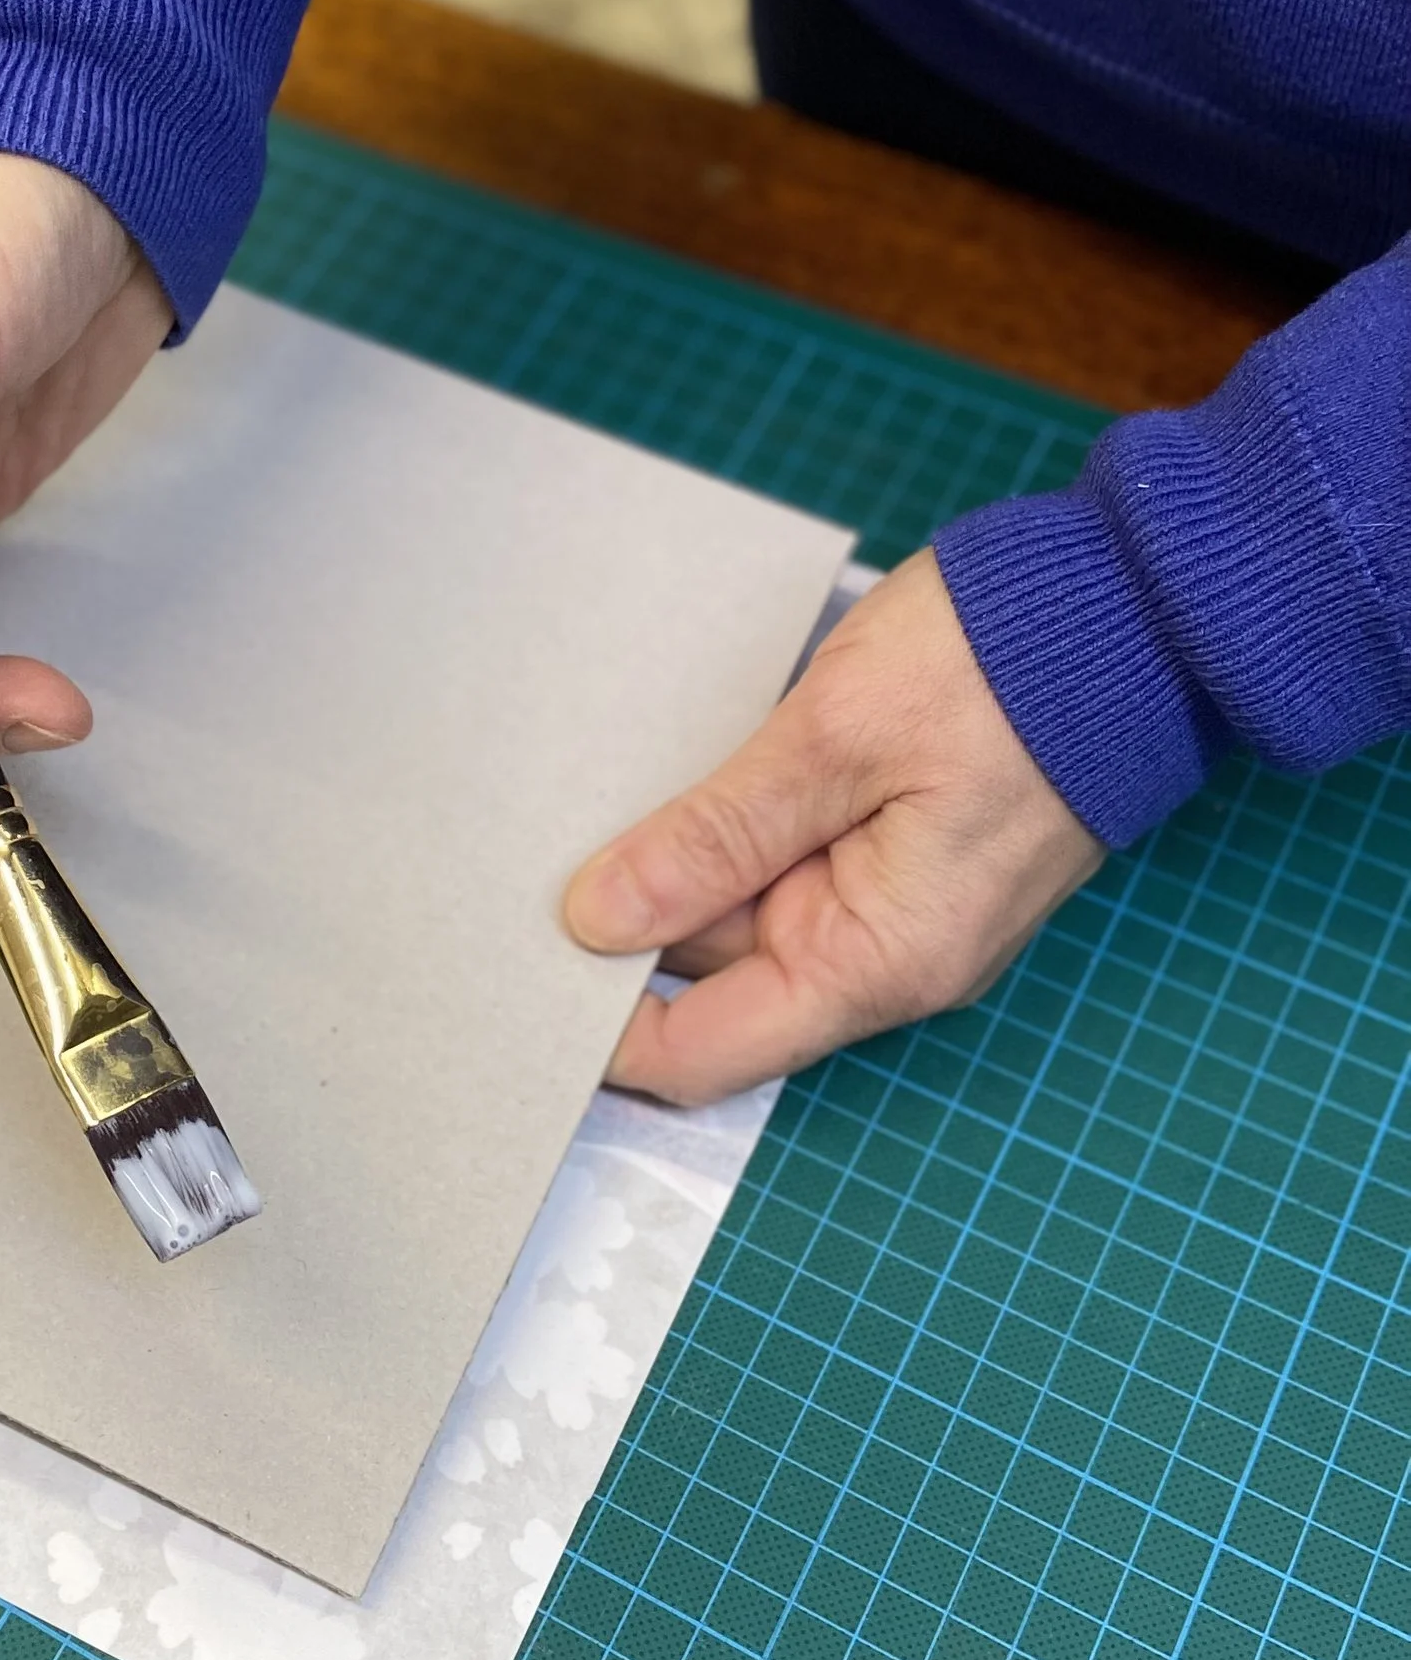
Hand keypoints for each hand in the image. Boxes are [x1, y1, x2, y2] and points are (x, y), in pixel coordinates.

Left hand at [563, 549, 1102, 1103]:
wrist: (1144, 605)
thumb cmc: (1012, 667)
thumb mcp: (836, 739)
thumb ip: (715, 836)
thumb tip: (600, 918)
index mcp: (876, 961)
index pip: (701, 1053)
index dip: (601, 1030)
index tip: (516, 974)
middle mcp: (886, 957)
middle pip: (709, 981)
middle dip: (620, 932)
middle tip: (515, 865)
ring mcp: (894, 903)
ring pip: (739, 914)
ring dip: (671, 867)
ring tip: (578, 800)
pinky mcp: (897, 847)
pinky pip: (782, 863)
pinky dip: (722, 831)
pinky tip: (663, 775)